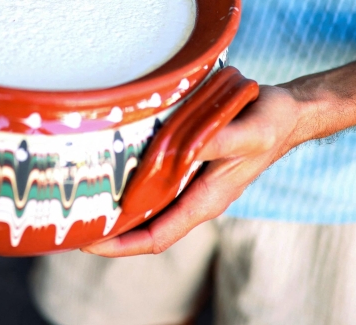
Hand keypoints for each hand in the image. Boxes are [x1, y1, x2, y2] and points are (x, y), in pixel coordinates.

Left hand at [82, 85, 307, 256]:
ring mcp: (190, 181)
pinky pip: (152, 179)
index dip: (121, 244)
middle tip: (69, 220)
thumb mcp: (246, 132)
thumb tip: (179, 148)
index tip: (87, 243)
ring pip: (146, 204)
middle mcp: (194, 197)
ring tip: (78, 197)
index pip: (157, 236)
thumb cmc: (270, 122)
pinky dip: (129, 179)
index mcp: (206, 201)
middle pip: (145, 226)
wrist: (286, 110)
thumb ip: (215, 141)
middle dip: (109, 229)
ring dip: (116, 205)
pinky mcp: (187, 162)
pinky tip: (108, 165)